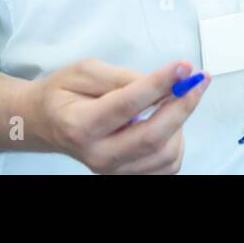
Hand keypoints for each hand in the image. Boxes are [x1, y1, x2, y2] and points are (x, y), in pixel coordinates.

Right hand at [20, 59, 208, 173]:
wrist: (45, 123)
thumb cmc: (63, 95)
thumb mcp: (85, 71)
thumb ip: (124, 77)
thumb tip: (165, 80)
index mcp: (80, 125)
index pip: (128, 105)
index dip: (161, 83)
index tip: (184, 66)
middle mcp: (97, 155)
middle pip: (153, 137)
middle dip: (184, 104)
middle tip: (198, 79)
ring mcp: (112, 170)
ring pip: (166, 155)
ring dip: (180, 123)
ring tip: (173, 100)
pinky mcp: (127, 175)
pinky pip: (167, 166)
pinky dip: (177, 141)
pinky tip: (168, 122)